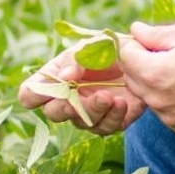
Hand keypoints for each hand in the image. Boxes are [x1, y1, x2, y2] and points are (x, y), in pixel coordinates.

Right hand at [18, 42, 145, 134]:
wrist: (144, 56)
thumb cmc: (112, 47)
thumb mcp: (94, 44)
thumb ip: (77, 59)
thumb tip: (64, 78)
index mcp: (57, 77)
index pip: (30, 94)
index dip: (34, 94)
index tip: (52, 87)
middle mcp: (69, 98)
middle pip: (54, 112)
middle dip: (68, 106)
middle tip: (83, 95)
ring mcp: (89, 111)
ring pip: (82, 123)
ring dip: (95, 111)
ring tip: (110, 97)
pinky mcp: (112, 119)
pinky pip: (106, 128)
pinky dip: (114, 117)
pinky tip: (123, 103)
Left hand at [119, 22, 174, 134]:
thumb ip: (155, 34)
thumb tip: (133, 29)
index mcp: (156, 73)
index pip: (125, 56)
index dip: (135, 45)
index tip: (150, 42)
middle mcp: (157, 99)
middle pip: (132, 79)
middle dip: (142, 65)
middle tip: (168, 55)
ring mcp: (168, 116)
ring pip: (147, 96)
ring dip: (155, 83)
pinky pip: (164, 111)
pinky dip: (170, 100)